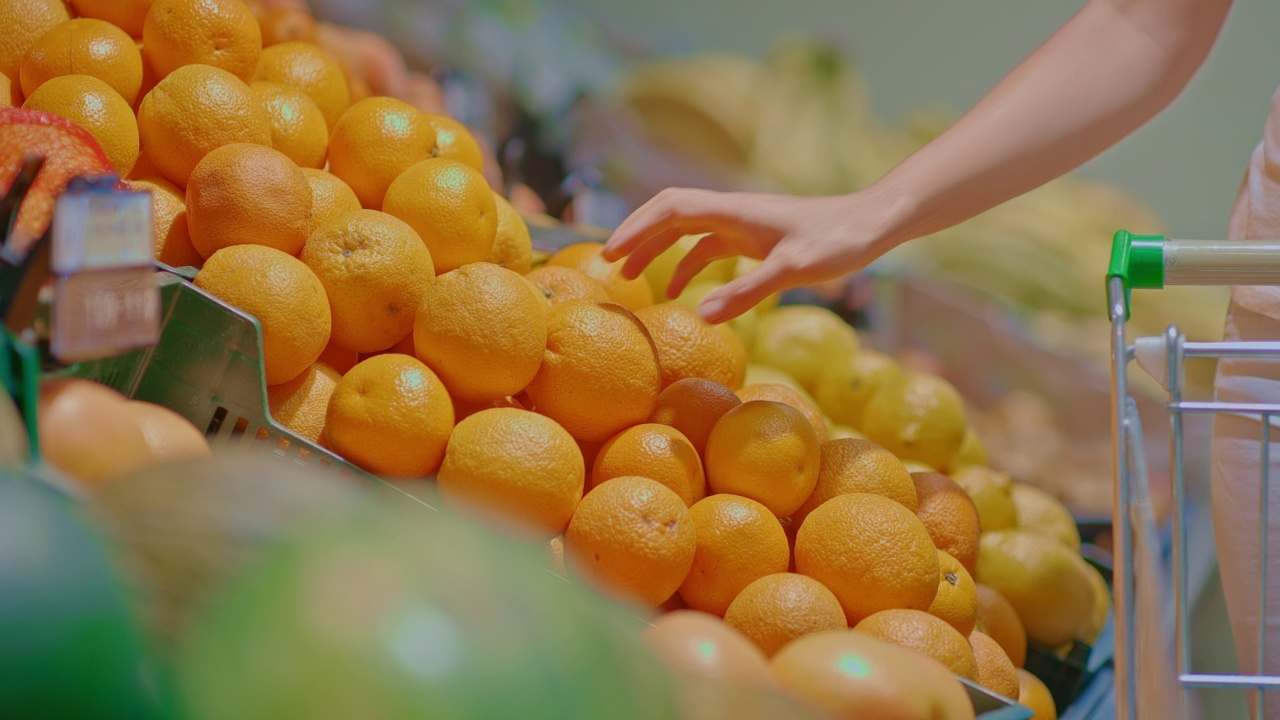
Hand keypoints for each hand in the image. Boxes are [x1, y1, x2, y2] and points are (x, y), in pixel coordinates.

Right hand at [601, 186, 910, 322]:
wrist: (875, 222)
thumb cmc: (841, 240)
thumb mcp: (795, 269)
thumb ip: (748, 291)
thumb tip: (700, 316)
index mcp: (734, 211)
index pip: (670, 209)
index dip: (637, 229)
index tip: (610, 254)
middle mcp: (733, 211)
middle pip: (670, 214)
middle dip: (637, 236)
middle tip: (607, 264)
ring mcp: (744, 224)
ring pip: (686, 229)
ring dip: (656, 248)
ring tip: (627, 275)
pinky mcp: (757, 238)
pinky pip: (709, 247)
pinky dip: (687, 264)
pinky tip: (682, 293)